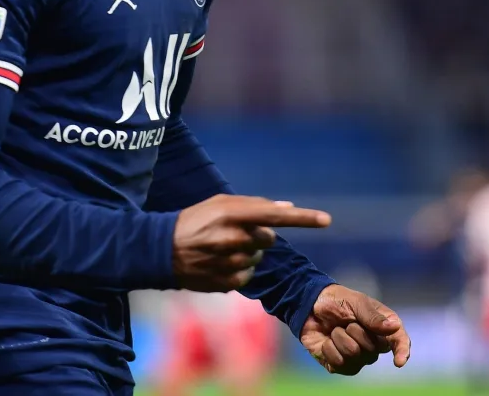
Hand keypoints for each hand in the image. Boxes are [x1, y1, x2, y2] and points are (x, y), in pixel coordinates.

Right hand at [173, 195, 330, 291]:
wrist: (161, 250)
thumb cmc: (195, 220)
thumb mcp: (219, 204)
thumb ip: (254, 206)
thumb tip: (288, 207)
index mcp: (231, 214)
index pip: (275, 215)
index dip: (303, 218)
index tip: (327, 220)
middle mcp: (233, 238)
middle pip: (269, 238)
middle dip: (258, 235)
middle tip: (234, 232)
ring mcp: (230, 263)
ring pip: (258, 258)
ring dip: (247, 252)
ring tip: (221, 248)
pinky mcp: (227, 283)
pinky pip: (249, 276)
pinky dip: (239, 269)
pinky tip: (219, 263)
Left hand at [299, 284, 409, 374]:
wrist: (310, 307)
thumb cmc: (338, 301)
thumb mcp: (356, 302)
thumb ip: (374, 317)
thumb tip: (395, 327)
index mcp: (383, 326)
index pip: (398, 341)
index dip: (402, 351)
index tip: (399, 361)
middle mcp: (373, 344)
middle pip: (372, 350)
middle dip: (355, 332)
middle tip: (347, 321)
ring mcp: (358, 356)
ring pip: (355, 357)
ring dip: (340, 339)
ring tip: (335, 329)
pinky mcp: (341, 365)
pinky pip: (339, 364)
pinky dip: (330, 349)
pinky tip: (327, 341)